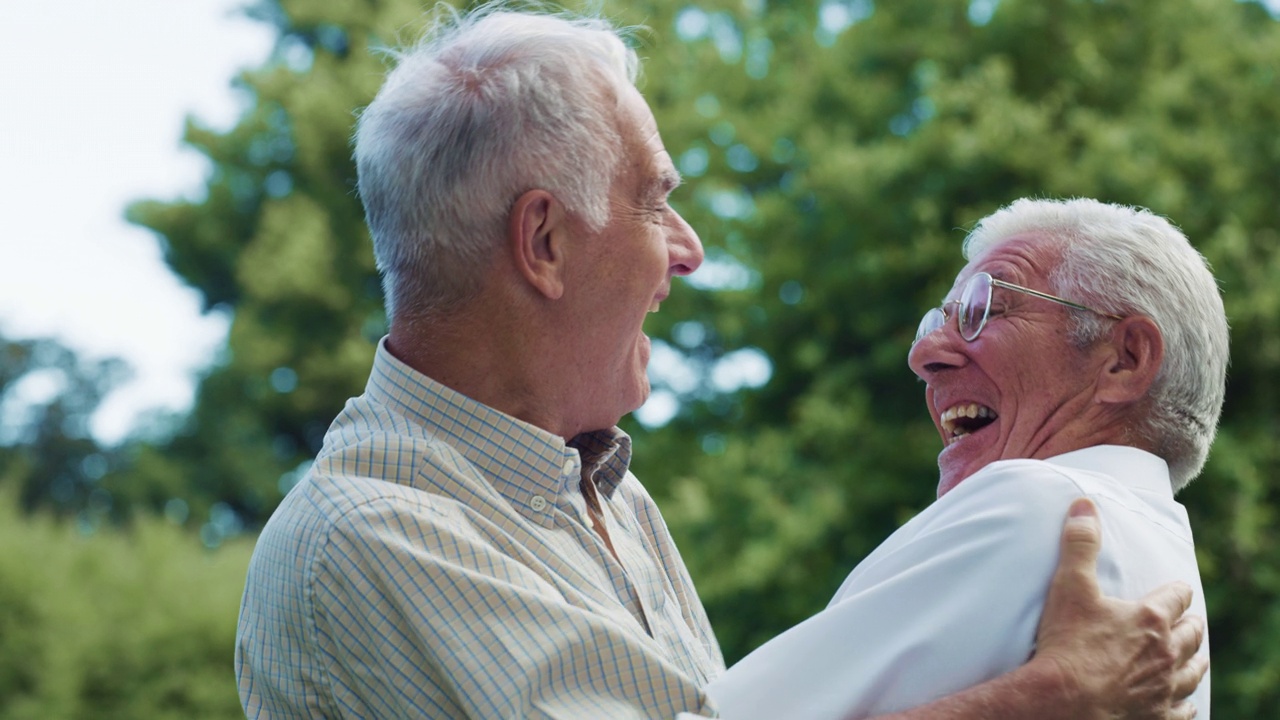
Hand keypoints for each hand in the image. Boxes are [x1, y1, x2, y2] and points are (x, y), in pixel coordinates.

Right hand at [1033, 498, 1207, 719]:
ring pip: (1193, 672)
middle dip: (1191, 625)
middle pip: (1191, 635)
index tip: (1177, 590)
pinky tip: (1185, 703)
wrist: (1062, 702)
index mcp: (1150, 619)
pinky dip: (1186, 705)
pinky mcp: (1157, 715)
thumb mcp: (1070, 587)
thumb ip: (1080, 544)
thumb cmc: (1066, 645)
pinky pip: (1183, 711)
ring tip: (1195, 657)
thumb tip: (1085, 505)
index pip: (1177, 598)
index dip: (1178, 592)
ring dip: (1195, 661)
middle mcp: (1166, 653)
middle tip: (1189, 621)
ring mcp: (1164, 688)